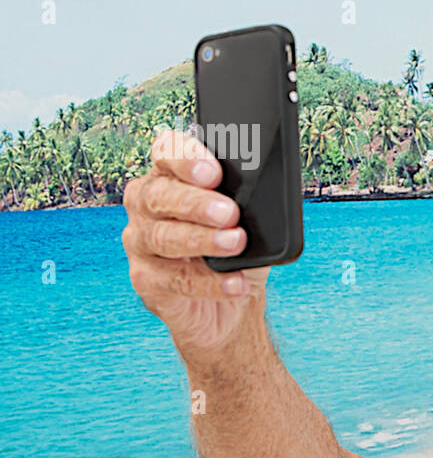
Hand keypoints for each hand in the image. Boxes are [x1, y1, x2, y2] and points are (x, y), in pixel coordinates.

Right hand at [122, 130, 269, 360]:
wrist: (232, 305)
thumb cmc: (239, 249)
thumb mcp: (253, 220)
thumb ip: (252, 201)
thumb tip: (266, 194)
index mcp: (171, 176)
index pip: (166, 152)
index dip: (185, 157)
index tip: (213, 172)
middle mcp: (147, 205)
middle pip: (159, 194)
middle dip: (195, 202)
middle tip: (229, 213)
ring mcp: (141, 242)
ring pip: (162, 237)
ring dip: (202, 240)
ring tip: (236, 243)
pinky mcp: (147, 280)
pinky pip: (173, 280)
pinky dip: (208, 282)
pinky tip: (234, 282)